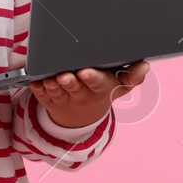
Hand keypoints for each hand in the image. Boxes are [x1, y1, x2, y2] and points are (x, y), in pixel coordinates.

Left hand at [29, 60, 150, 128]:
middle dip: (69, 81)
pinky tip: (36, 83)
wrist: (82, 116)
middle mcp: (81, 94)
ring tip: (50, 79)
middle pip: (74, 87)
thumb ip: (133, 76)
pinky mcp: (49, 99)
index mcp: (99, 88)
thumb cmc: (102, 92)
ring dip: (52, 85)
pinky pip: (42, 96)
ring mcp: (64, 97)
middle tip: (65, 75)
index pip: (96, 82)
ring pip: (56, 91)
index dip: (91, 78)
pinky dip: (38, 90)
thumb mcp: (120, 87)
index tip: (85, 72)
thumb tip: (145, 65)